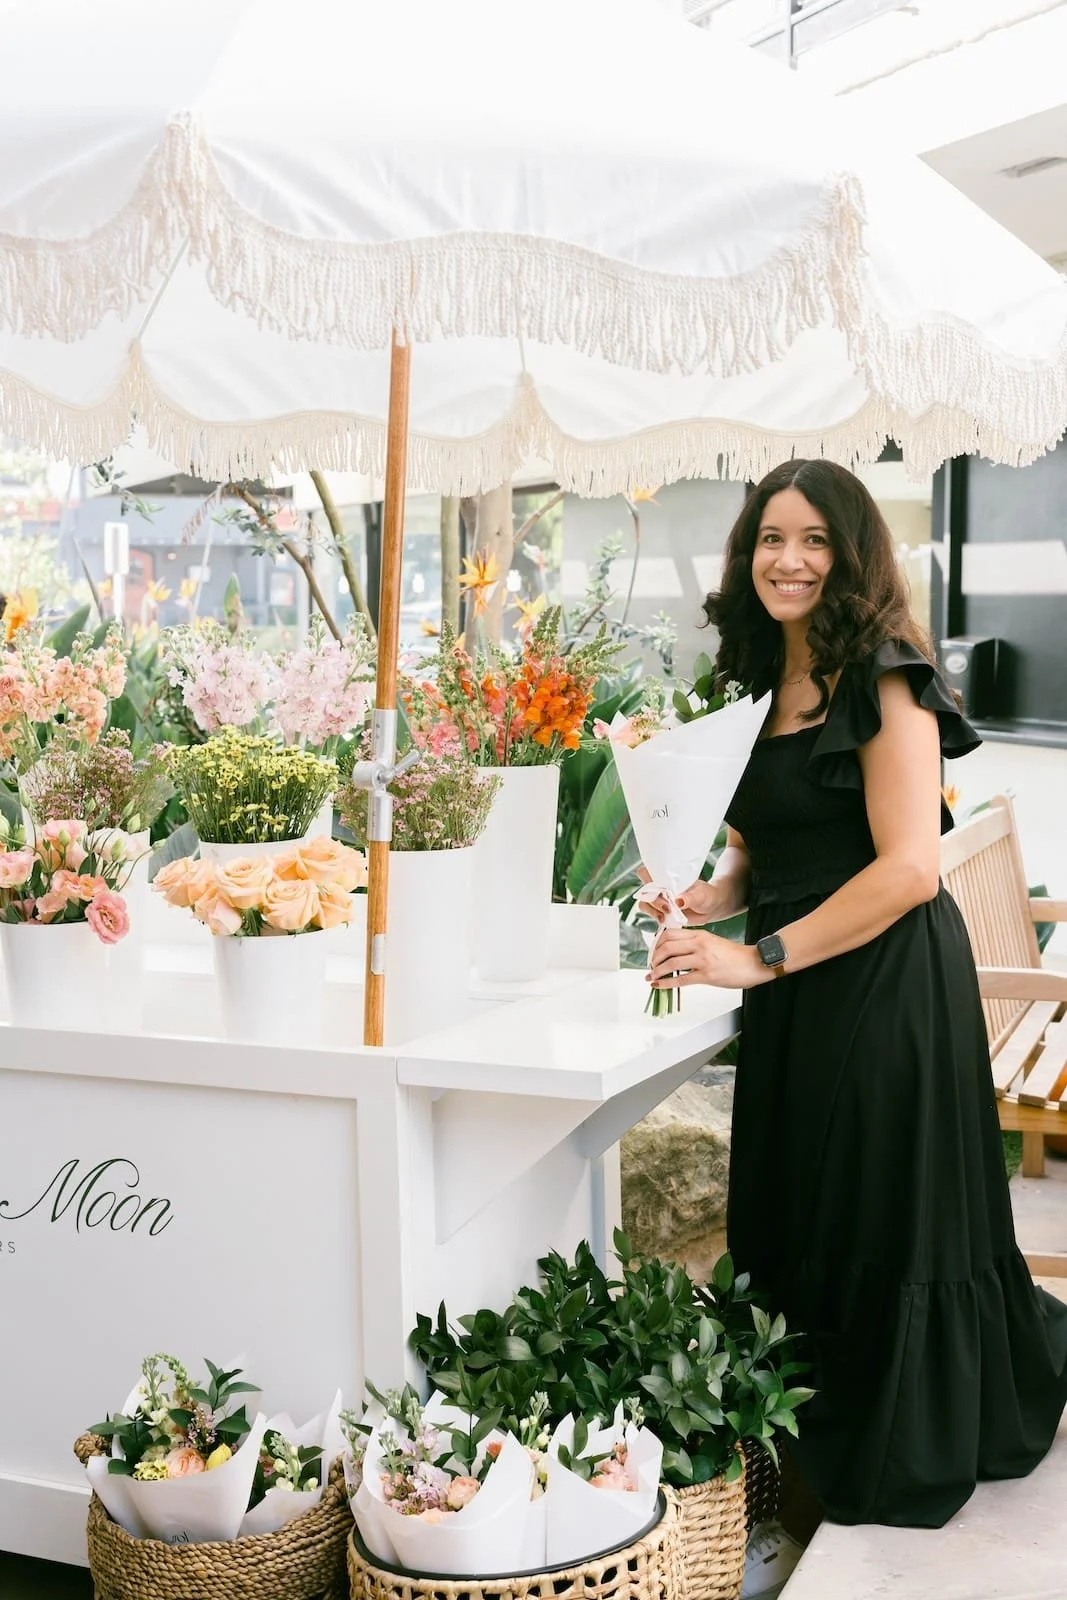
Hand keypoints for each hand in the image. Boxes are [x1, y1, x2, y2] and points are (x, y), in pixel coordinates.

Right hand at [636, 868, 726, 926]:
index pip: (647, 872)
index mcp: (666, 877)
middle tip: (668, 907)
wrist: (710, 907)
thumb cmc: (706, 895)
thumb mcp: (700, 894)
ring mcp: (659, 900)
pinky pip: (651, 915)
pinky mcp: (661, 912)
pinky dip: (655, 918)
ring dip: (652, 910)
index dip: (647, 878)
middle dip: (653, 900)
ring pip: (644, 904)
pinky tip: (665, 921)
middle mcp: (660, 887)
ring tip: (665, 916)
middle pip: (644, 890)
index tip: (660, 889)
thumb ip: (689, 897)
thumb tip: (678, 901)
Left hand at [648, 928, 770, 991]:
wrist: (753, 963)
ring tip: (652, 976)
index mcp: (700, 935)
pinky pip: (681, 979)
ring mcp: (702, 960)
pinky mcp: (707, 976)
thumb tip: (677, 950)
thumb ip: (695, 943)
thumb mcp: (712, 941)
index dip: (657, 943)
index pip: (670, 934)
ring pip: (671, 963)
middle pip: (666, 947)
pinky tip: (659, 985)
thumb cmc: (735, 955)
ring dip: (657, 971)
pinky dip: (666, 983)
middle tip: (651, 965)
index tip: (653, 951)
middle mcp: (699, 945)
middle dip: (654, 958)